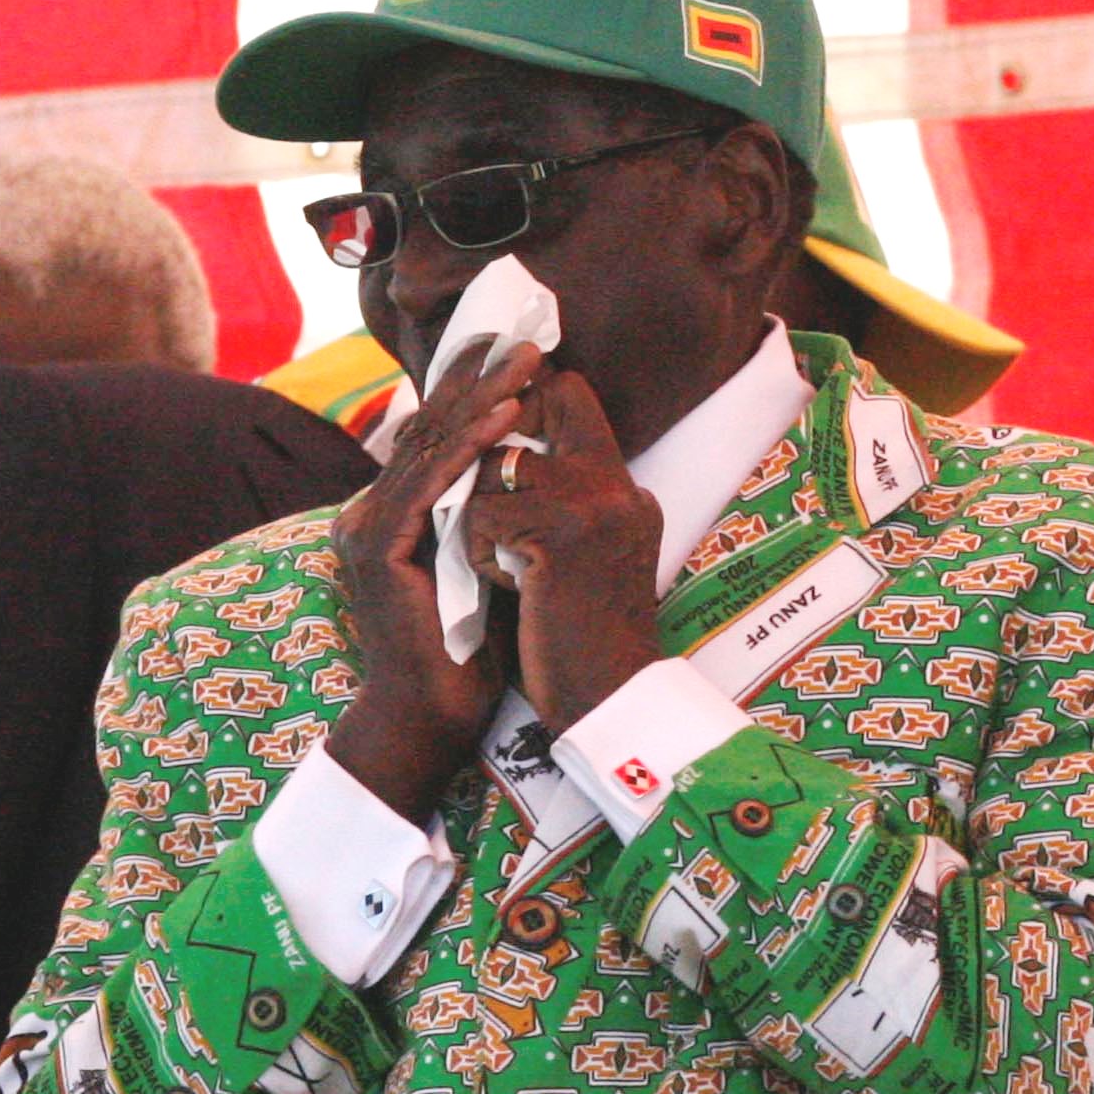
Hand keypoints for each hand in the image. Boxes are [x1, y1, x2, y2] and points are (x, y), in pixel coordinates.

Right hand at [327, 339, 538, 817]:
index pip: (436, 440)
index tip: (520, 356)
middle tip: (527, 339)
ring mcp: (367, 528)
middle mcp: (369, 513)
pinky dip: (470, 448)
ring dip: (483, 400)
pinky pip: (430, 485)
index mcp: (389, 515)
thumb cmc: (465, 653)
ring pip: (433, 448)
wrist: (430, 717)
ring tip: (526, 362)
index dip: (475, 394)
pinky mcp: (377, 549)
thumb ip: (485, 519)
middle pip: (432, 432)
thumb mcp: (480, 566)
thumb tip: (528, 472)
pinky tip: (505, 418)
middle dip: (481, 382)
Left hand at [460, 365, 663, 731]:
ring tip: (494, 561)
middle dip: (491, 422)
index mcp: (625, 492)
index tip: (487, 400)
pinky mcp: (560, 534)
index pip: (575, 398)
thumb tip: (492, 466)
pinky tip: (506, 589)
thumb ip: (552, 507)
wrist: (605, 701)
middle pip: (542, 406)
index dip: (527, 391)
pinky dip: (479, 553)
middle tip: (468, 461)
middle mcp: (617, 487)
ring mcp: (593, 505)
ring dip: (479, 511)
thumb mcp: (576, 558)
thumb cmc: (578, 642)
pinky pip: (483, 514)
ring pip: (496, 466)